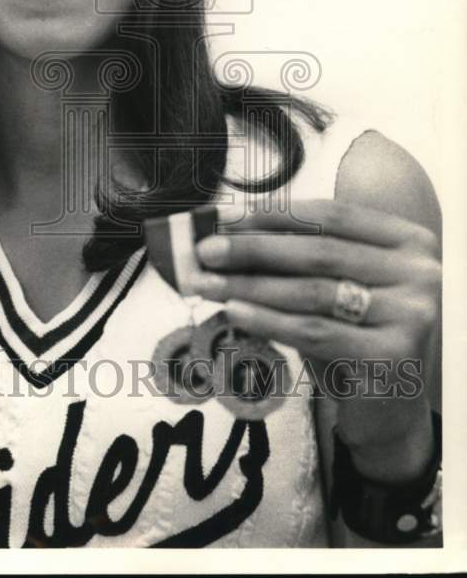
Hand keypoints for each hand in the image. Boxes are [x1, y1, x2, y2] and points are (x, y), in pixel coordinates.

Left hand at [191, 200, 439, 464]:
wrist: (387, 410)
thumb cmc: (351, 334)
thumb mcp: (331, 284)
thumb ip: (294, 255)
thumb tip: (224, 230)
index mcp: (407, 240)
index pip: (332, 214)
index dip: (274, 213)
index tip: (224, 215)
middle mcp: (419, 272)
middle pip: (319, 251)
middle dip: (253, 248)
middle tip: (205, 249)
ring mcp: (411, 315)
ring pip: (313, 292)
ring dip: (250, 285)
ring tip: (207, 283)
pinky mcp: (392, 357)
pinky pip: (315, 332)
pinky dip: (268, 320)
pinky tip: (233, 312)